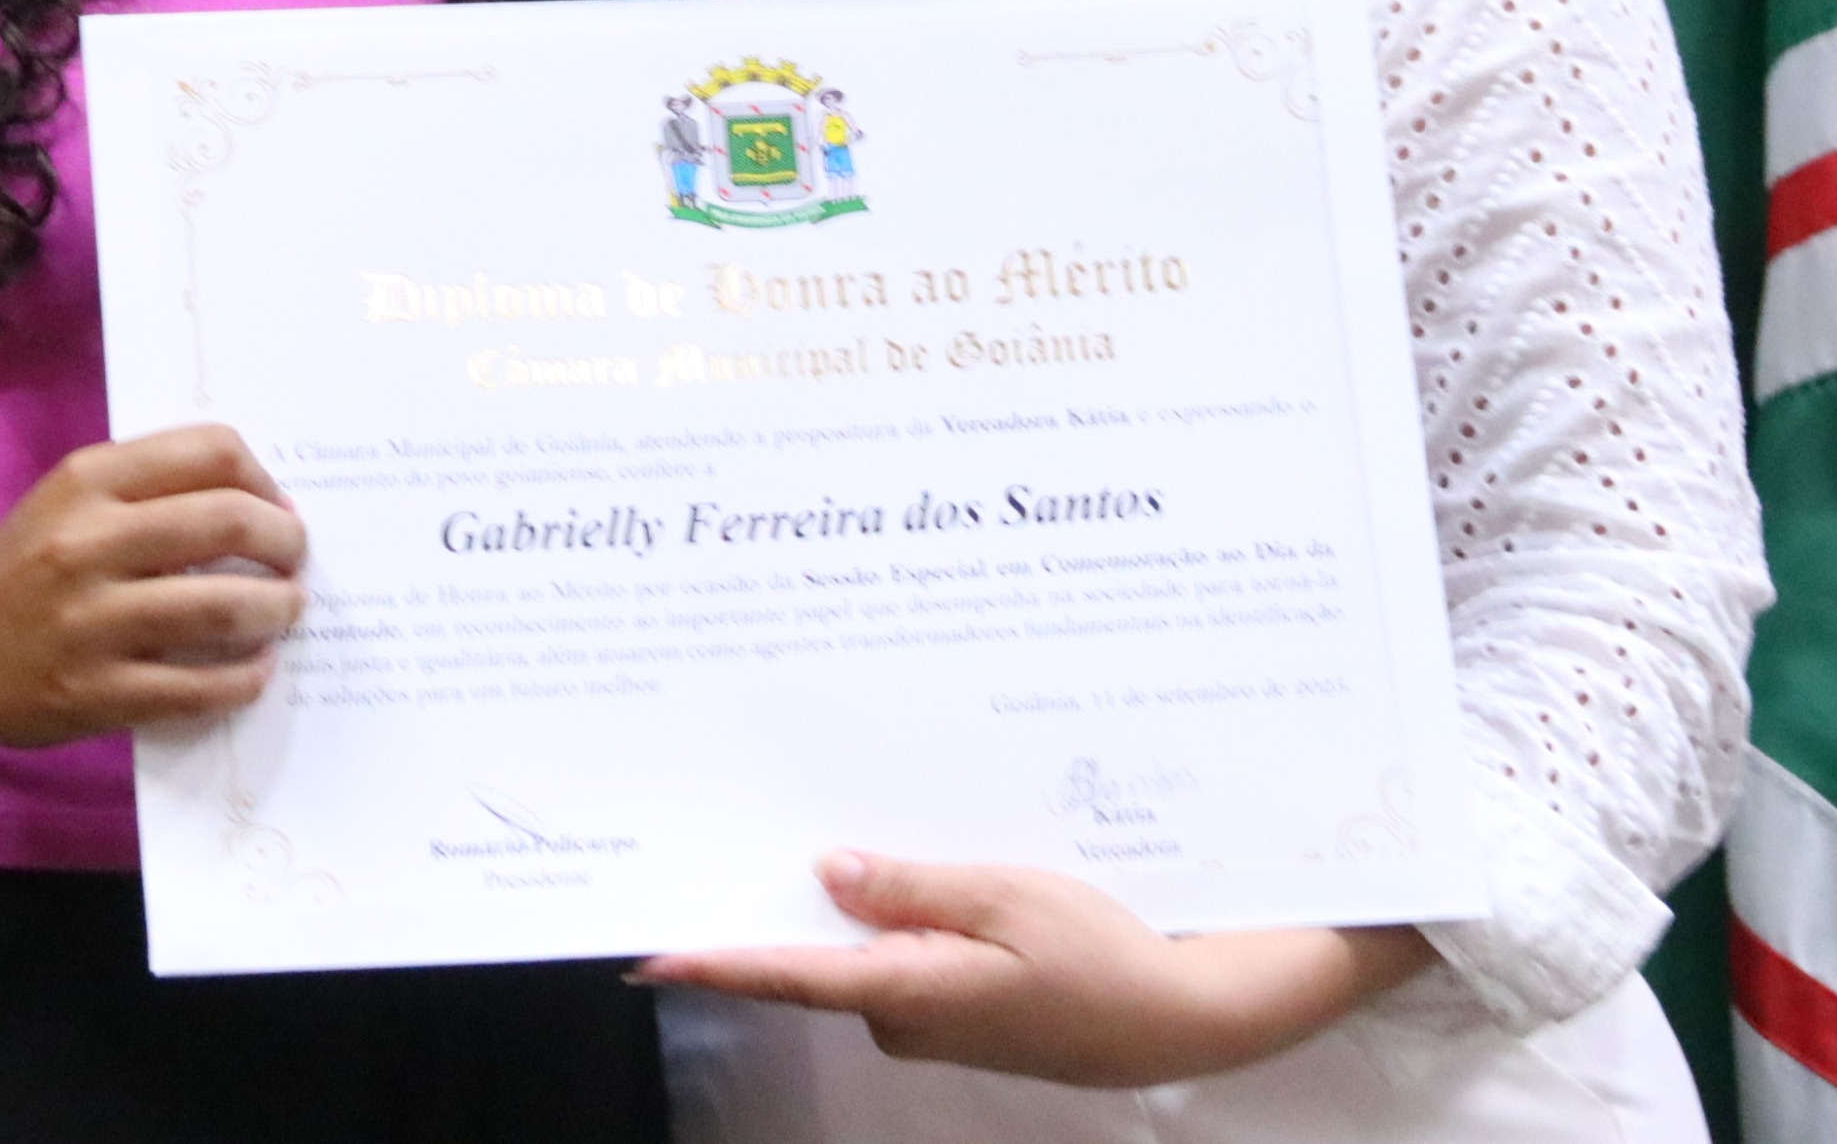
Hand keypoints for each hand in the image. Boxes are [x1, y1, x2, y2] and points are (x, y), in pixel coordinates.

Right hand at [0, 425, 307, 746]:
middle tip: (294, 558)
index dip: (263, 478)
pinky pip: (196, 688)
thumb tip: (262, 506)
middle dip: (285, 540)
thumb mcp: (73, 500)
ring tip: (284, 611)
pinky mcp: (93, 693)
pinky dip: (243, 679)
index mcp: (88, 481)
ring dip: (276, 609)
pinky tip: (254, 671)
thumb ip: (151, 491)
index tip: (275, 505)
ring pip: (222, 607)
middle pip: (229, 522)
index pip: (210, 451)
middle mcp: (89, 543)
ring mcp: (91, 623)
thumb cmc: (22, 563)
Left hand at [635, 853, 1430, 1087]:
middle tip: (723, 830)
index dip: (713, 961)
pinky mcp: (960, 1006)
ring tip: (816, 820)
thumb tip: (831, 871)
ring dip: (843, 899)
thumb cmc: (1108, 955)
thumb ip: (913, 884)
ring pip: (862, 947)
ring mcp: (932, 1016)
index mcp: (909, 989)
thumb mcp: (1010, 895)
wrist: (1188, 1015)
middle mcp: (904, 1014)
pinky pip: (903, 952)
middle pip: (814, 952)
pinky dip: (895, 911)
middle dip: (775, 898)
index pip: (786, 974)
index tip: (648, 949)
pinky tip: (903, 862)